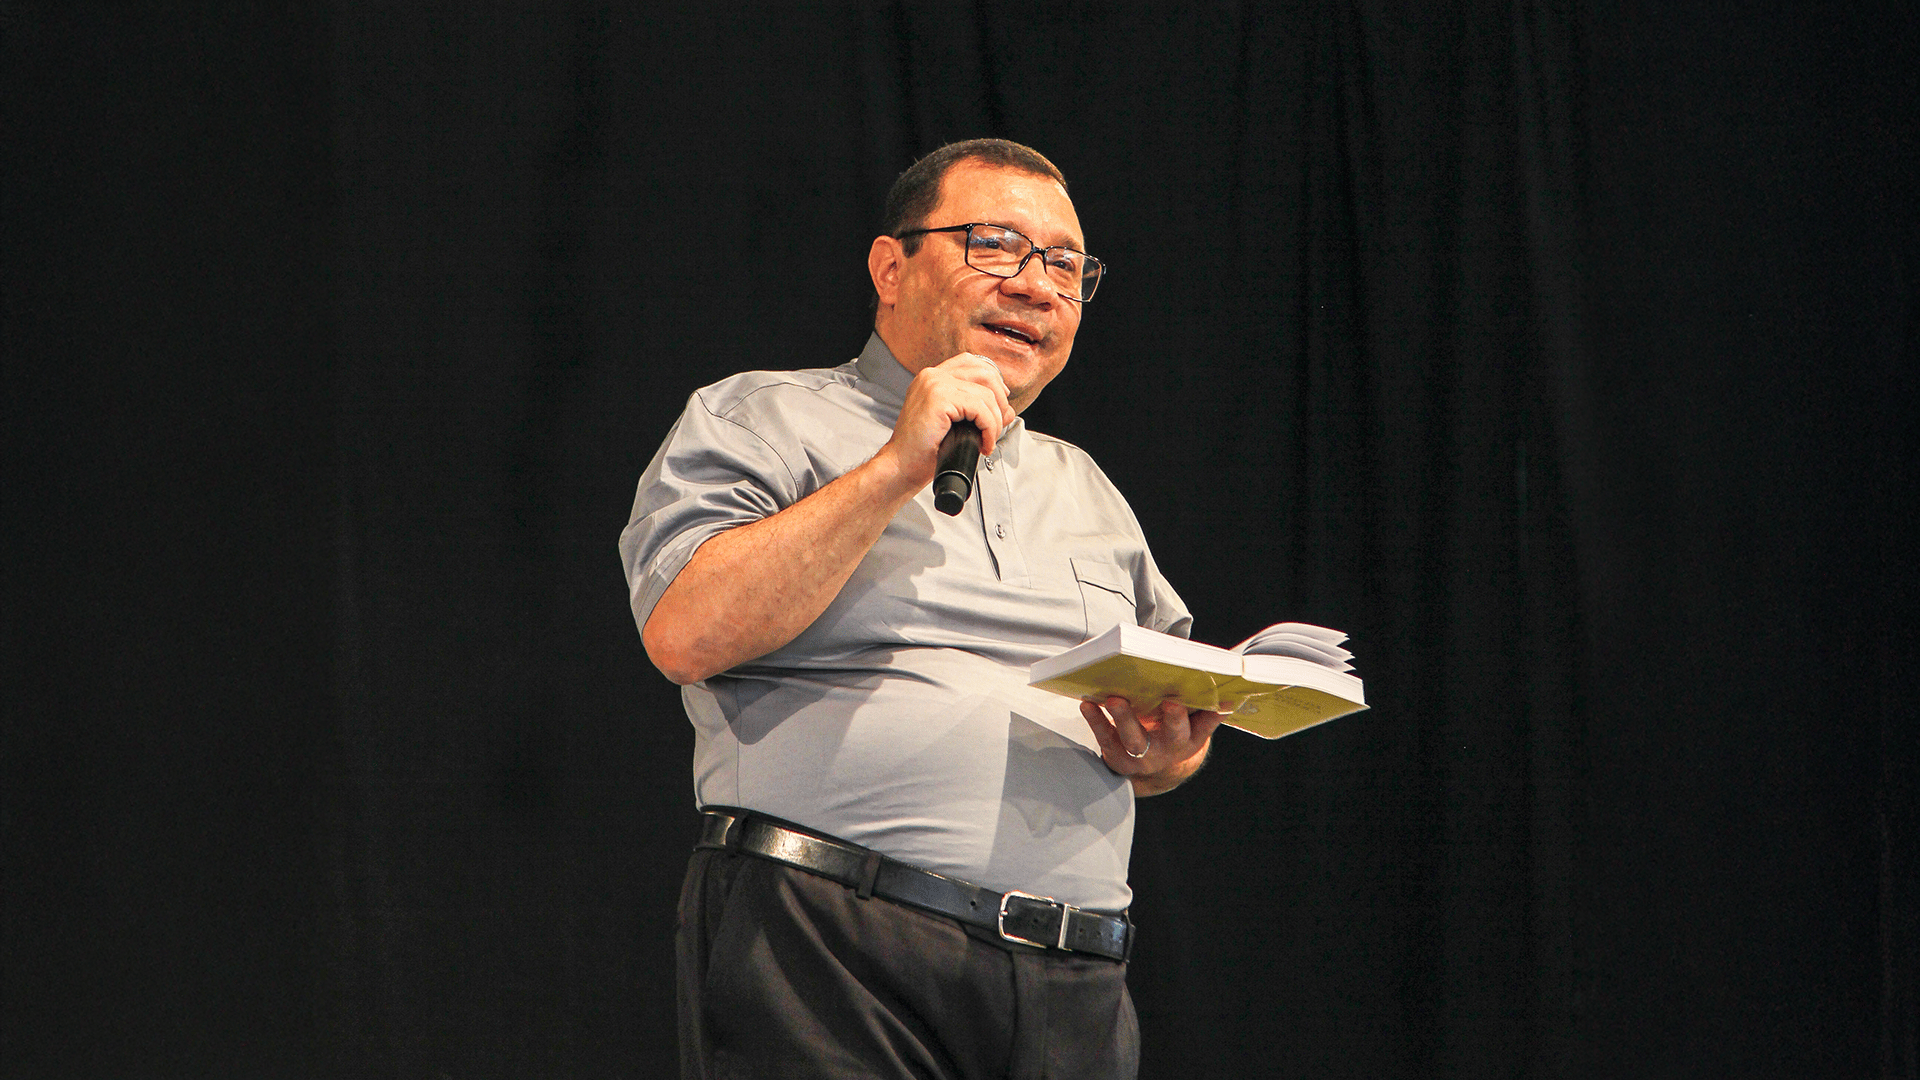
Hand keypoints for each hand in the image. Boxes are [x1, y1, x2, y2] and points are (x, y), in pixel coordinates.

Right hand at [880, 353, 1017, 486]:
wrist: (901, 466)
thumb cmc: (922, 450)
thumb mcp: (955, 424)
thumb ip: (979, 412)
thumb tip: (1008, 411)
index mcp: (932, 378)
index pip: (971, 363)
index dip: (992, 381)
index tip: (999, 405)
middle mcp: (932, 376)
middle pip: (984, 373)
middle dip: (1000, 401)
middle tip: (996, 427)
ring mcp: (935, 384)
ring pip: (986, 395)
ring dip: (995, 421)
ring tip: (988, 440)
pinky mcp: (939, 398)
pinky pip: (980, 409)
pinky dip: (989, 428)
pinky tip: (983, 443)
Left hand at [1081, 696, 1223, 795]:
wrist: (1153, 772)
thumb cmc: (1171, 734)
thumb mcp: (1191, 725)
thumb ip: (1200, 706)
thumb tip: (1219, 680)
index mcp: (1191, 738)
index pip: (1206, 725)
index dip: (1213, 714)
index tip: (1218, 700)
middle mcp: (1169, 749)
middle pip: (1174, 734)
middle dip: (1174, 718)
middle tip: (1172, 701)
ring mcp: (1143, 756)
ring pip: (1135, 739)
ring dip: (1125, 718)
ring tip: (1115, 699)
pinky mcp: (1117, 756)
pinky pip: (1106, 738)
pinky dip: (1096, 721)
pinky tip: (1088, 704)